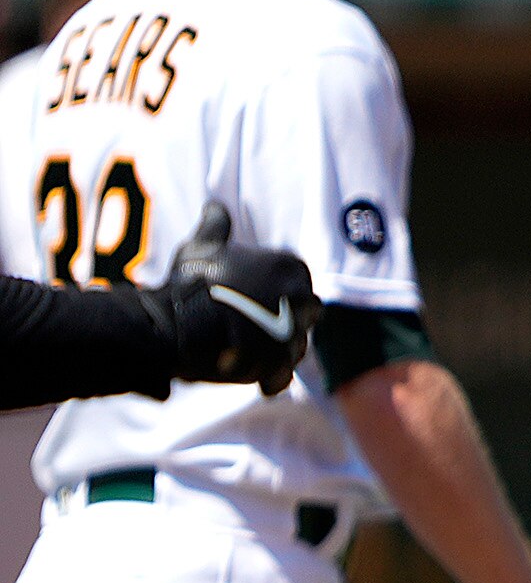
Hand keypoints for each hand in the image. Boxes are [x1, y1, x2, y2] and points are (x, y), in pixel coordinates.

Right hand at [144, 203, 320, 394]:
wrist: (171, 326)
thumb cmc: (188, 284)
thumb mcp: (199, 248)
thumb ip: (215, 227)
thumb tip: (215, 205)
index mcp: (289, 266)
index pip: (299, 282)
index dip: (279, 293)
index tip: (256, 300)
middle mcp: (300, 296)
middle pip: (306, 314)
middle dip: (288, 320)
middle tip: (256, 326)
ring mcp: (294, 330)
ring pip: (297, 344)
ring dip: (279, 349)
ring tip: (250, 352)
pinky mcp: (280, 363)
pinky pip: (284, 372)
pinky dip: (272, 377)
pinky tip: (255, 376)